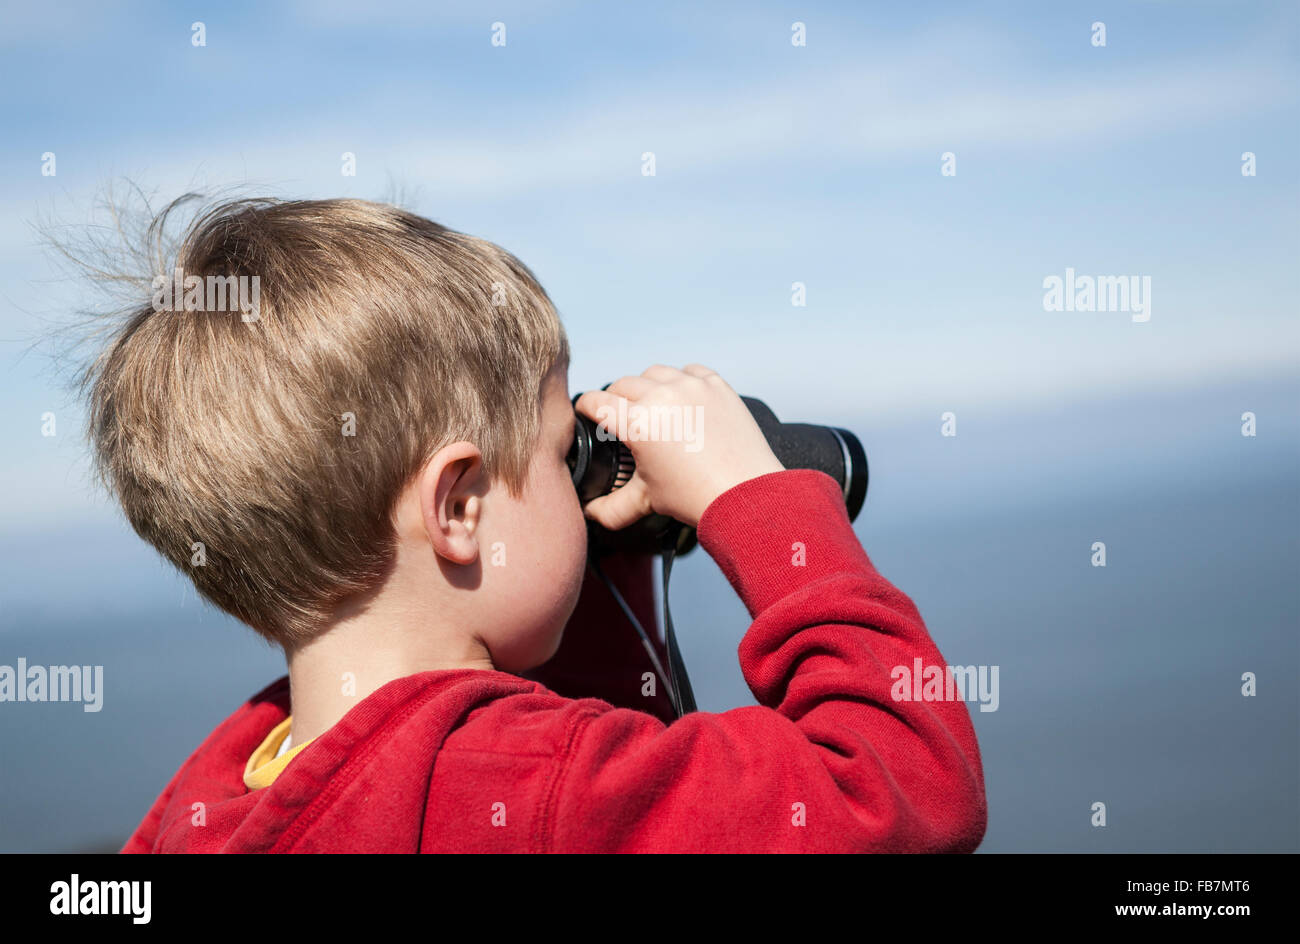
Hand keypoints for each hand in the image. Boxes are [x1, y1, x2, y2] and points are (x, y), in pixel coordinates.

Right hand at [574, 364, 784, 529]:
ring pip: (655, 373)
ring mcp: (692, 387)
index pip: (596, 402)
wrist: (745, 493)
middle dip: (616, 398)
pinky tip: (682, 397)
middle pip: (623, 384)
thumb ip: (612, 507)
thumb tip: (591, 514)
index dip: (585, 407)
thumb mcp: (647, 500)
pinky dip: (681, 381)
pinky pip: (690, 371)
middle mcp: (662, 396)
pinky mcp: (716, 385)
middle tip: (620, 415)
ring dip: (647, 386)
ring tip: (650, 404)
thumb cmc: (695, 496)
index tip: (586, 411)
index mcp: (638, 423)